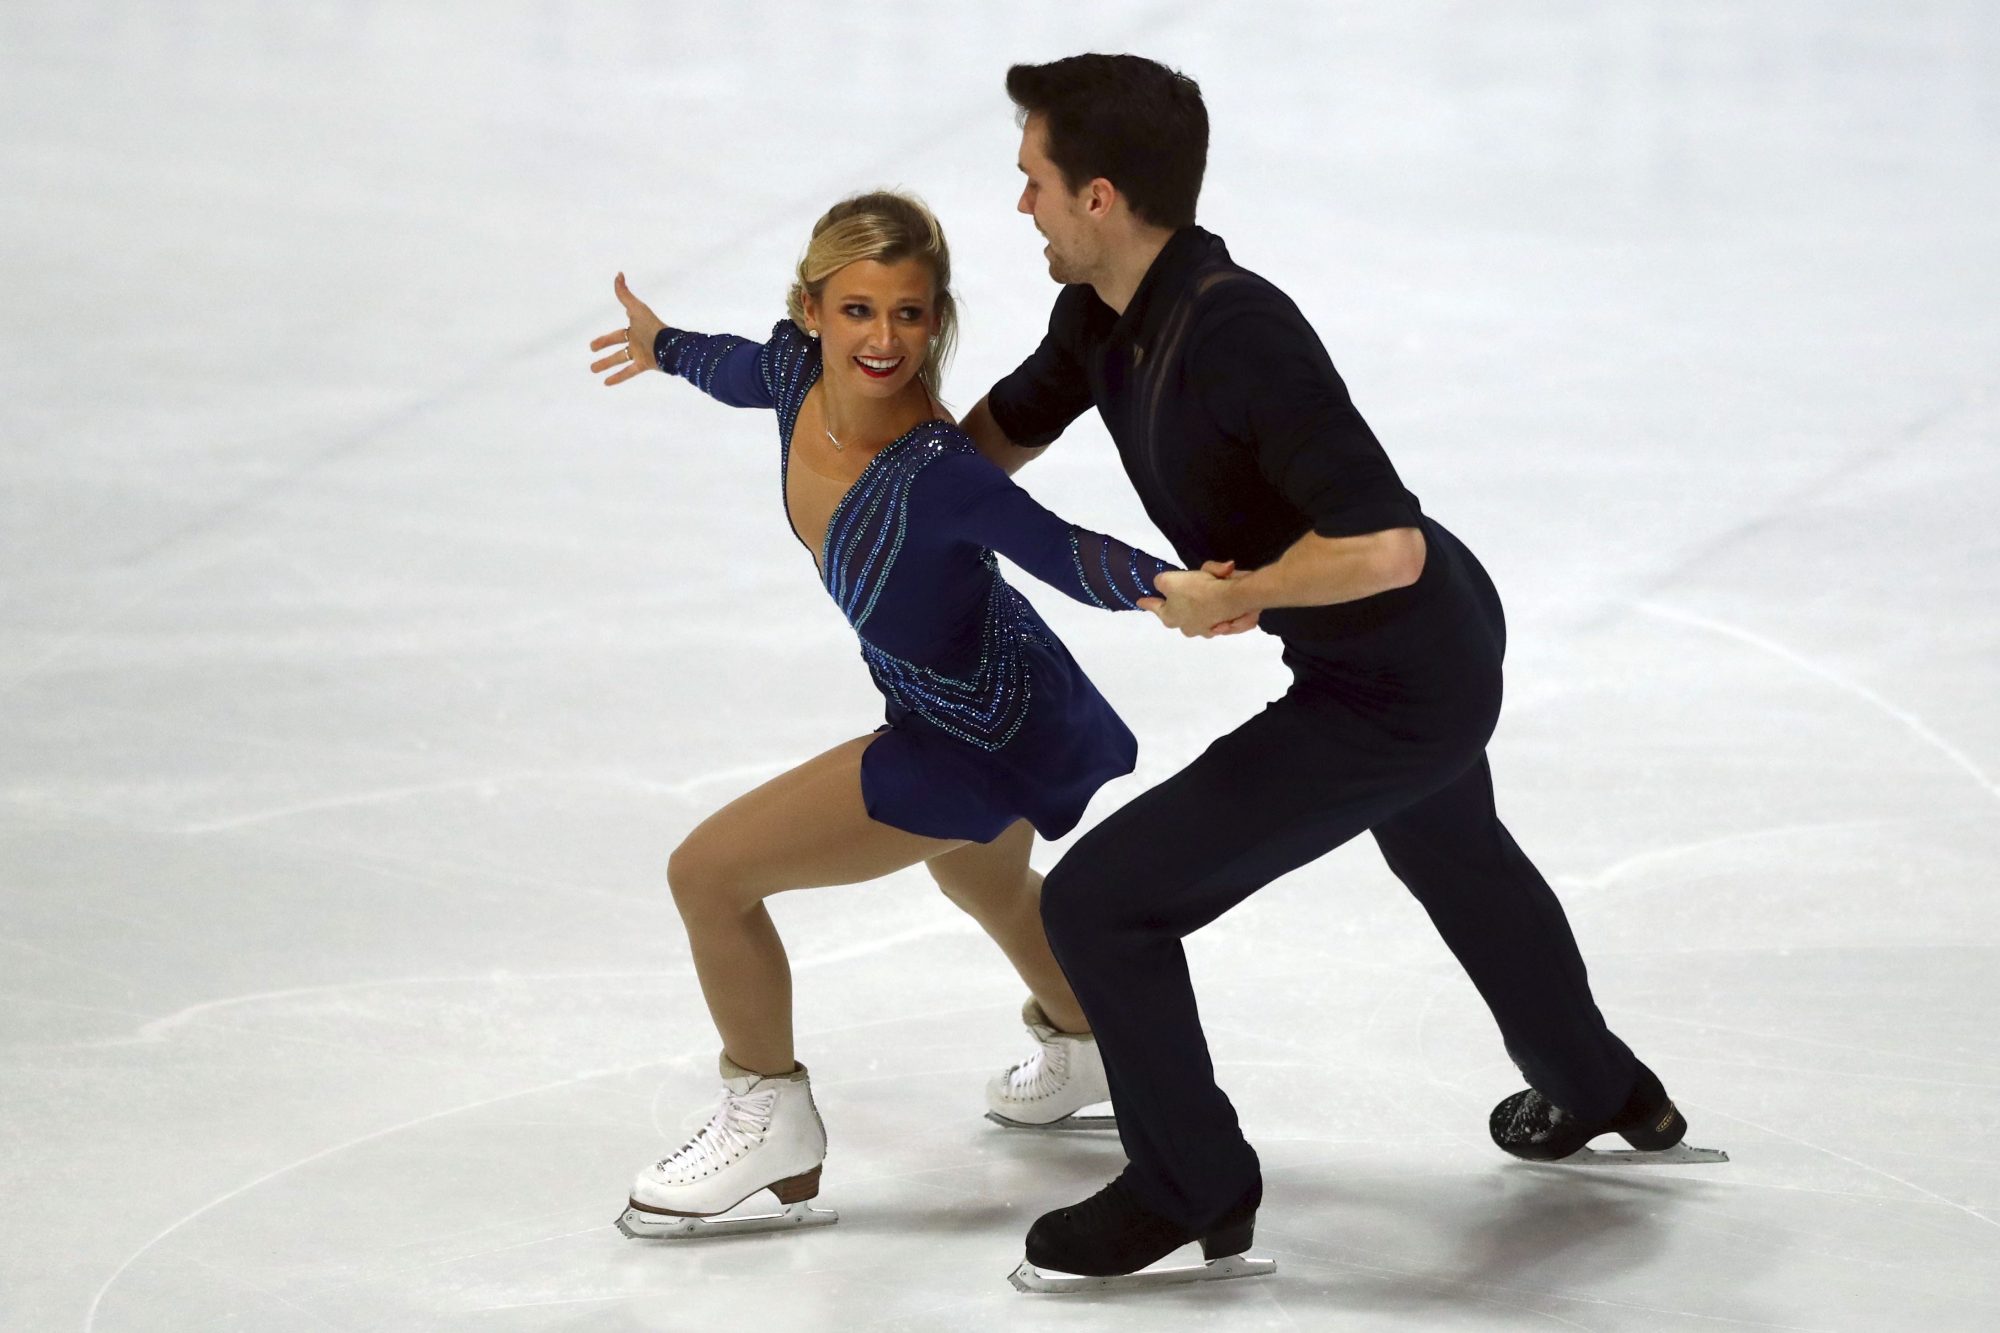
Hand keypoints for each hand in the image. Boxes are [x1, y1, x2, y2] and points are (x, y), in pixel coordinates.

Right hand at [589, 272, 666, 384]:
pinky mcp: (645, 365)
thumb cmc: (653, 326)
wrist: (669, 346)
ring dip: (606, 364)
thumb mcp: (636, 308)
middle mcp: (637, 340)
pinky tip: (606, 383)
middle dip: (604, 346)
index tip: (601, 337)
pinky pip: (629, 372)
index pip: (619, 331)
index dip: (610, 334)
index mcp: (635, 327)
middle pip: (617, 344)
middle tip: (591, 349)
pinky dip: (618, 377)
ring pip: (620, 359)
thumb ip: (625, 294)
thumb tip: (618, 274)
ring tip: (592, 370)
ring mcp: (640, 353)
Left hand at [1137, 560, 1258, 637]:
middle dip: (1179, 605)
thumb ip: (1161, 582)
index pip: (1156, 608)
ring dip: (1204, 603)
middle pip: (1180, 615)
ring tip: (1210, 586)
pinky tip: (1226, 590)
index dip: (1148, 603)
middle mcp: (1189, 628)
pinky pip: (1221, 613)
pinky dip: (1223, 604)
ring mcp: (1209, 629)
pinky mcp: (1229, 626)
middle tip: (1180, 593)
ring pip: (1202, 615)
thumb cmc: (1197, 590)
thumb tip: (1161, 585)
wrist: (1233, 598)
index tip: (1139, 601)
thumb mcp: (1170, 580)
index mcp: (1172, 618)